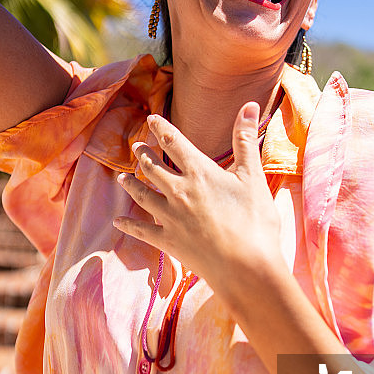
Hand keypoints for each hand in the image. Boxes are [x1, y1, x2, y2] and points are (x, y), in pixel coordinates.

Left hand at [113, 102, 284, 296]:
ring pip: (143, 194)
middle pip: (153, 167)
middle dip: (143, 154)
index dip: (161, 127)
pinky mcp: (168, 241)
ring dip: (131, 184)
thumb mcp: (253, 177)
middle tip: (135, 147)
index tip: (151, 118)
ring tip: (122, 177)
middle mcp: (179, 191)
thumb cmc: (255, 222)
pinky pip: (142, 230)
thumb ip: (245, 140)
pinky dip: (128, 225)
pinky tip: (118, 222)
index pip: (174, 142)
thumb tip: (249, 105)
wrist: (246, 267)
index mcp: (199, 172)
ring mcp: (170, 217)